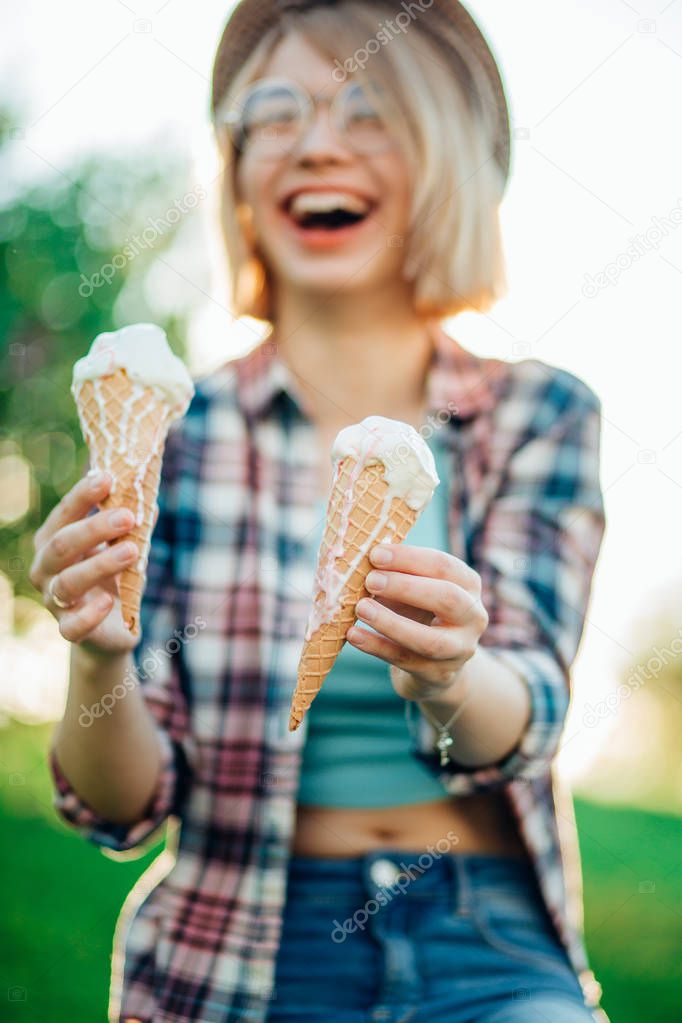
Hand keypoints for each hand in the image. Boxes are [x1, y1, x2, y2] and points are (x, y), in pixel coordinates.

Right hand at [29, 471, 157, 655]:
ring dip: (100, 564)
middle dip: (94, 528)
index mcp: (53, 541)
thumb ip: (133, 527)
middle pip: (62, 545)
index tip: (108, 477)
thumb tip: (150, 503)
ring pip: (68, 582)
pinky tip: (109, 602)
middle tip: (128, 516)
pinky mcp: (68, 630)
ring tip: (132, 550)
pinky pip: (72, 626)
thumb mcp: (124, 547)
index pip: (64, 514)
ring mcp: (53, 601)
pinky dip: (89, 614)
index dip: (82, 495)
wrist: (111, 628)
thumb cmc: (113, 578)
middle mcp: (45, 569)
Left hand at [346, 543, 488, 701]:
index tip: (376, 553)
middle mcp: (473, 617)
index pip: (444, 566)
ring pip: (429, 640)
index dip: (409, 559)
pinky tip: (354, 634)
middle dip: (406, 587)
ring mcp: (459, 650)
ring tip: (360, 608)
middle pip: (447, 599)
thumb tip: (362, 561)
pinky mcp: (438, 675)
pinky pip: (405, 660)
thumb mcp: (416, 590)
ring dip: (391, 623)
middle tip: (370, 580)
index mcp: (468, 585)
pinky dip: (377, 647)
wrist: (436, 664)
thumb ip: (397, 575)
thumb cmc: (420, 613)